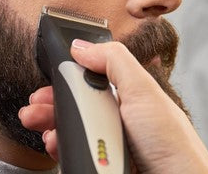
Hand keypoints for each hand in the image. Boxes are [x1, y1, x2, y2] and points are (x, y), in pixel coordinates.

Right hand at [19, 40, 207, 173]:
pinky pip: (74, 151)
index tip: (49, 79)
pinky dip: (60, 147)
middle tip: (34, 107)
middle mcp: (119, 118)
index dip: (68, 78)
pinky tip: (55, 144)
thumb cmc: (173, 145)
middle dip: (52, 103)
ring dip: (51, 125)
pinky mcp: (104, 162)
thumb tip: (82, 46)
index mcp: (130, 96)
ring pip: (72, 128)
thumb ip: (114, 62)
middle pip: (77, 104)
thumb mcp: (143, 91)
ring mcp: (110, 142)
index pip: (92, 79)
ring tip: (39, 125)